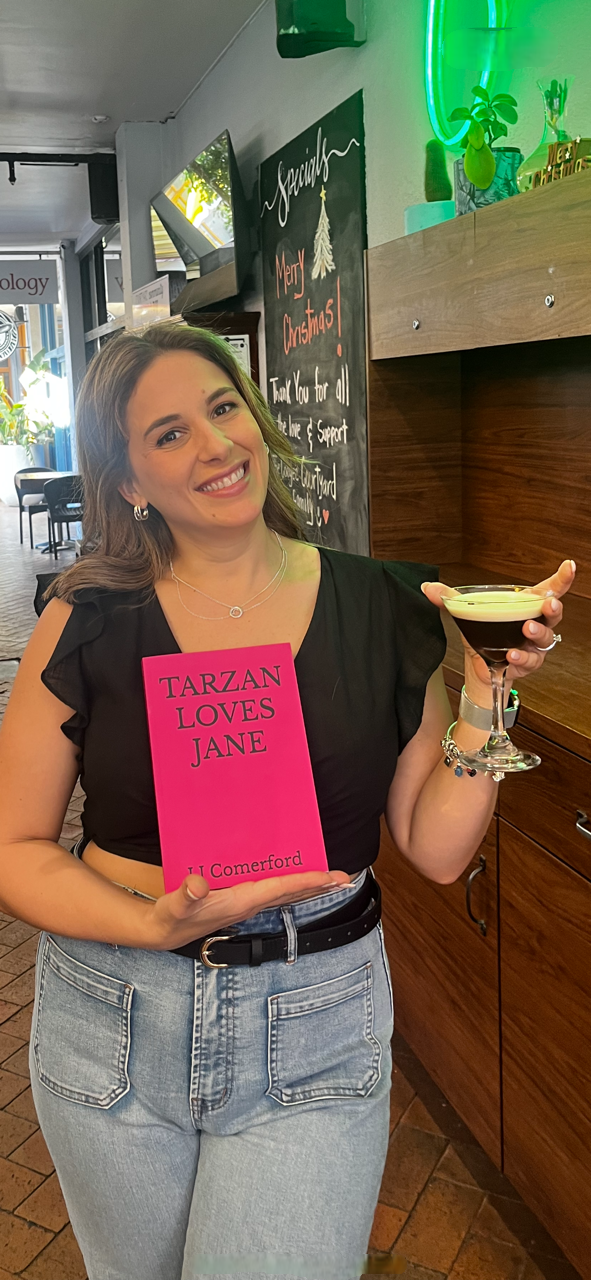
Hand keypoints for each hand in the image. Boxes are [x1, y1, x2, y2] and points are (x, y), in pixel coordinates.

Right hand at [140, 868, 350, 951]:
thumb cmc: (171, 917)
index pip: (280, 889)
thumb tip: (198, 885)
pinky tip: (295, 879)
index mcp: (240, 902)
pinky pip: (273, 892)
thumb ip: (186, 895)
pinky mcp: (240, 902)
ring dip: (308, 886)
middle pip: (291, 894)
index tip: (330, 877)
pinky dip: (290, 885)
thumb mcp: (174, 905)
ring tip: (330, 878)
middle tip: (345, 878)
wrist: (163, 932)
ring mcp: (246, 905)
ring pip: (285, 894)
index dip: (306, 882)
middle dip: (318, 886)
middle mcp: (249, 904)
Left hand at [422, 560, 575, 694]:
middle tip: (548, 605)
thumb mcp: (468, 613)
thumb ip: (449, 599)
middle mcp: (535, 623)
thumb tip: (427, 587)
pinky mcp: (528, 663)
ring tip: (526, 631)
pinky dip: (521, 657)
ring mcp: (533, 645)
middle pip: (553, 614)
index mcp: (525, 605)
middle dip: (553, 608)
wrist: (479, 666)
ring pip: (545, 638)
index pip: (549, 589)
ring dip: (537, 633)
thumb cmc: (482, 634)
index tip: (569, 566)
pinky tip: (513, 655)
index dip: (562, 579)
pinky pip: (530, 660)